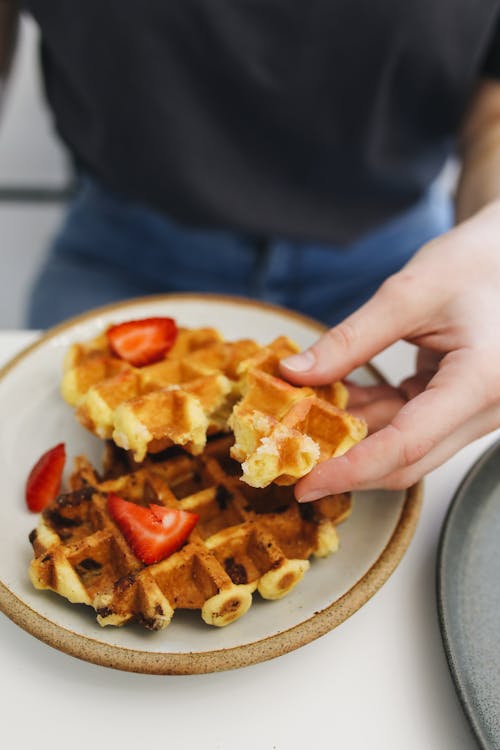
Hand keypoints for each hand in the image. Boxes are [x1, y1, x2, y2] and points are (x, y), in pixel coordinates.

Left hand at [280, 201, 499, 500]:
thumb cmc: (472, 264)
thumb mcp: (406, 294)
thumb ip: (350, 340)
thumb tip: (295, 374)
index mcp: (480, 381)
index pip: (407, 444)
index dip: (351, 470)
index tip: (306, 483)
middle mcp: (485, 409)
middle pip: (407, 460)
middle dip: (346, 465)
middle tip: (294, 466)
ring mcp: (475, 412)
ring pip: (405, 445)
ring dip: (355, 437)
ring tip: (303, 421)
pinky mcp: (461, 405)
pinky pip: (411, 424)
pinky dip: (373, 416)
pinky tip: (337, 401)